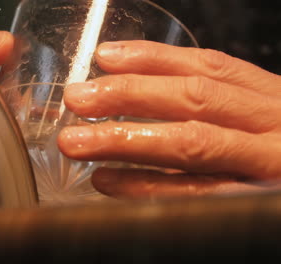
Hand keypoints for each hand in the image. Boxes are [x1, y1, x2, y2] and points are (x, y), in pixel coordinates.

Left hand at [57, 40, 280, 199]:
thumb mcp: (269, 118)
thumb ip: (226, 107)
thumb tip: (148, 90)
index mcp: (274, 98)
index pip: (210, 67)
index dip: (154, 59)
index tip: (106, 58)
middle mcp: (275, 125)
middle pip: (195, 99)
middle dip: (130, 95)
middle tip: (78, 98)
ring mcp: (270, 166)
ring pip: (192, 144)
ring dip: (126, 140)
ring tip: (77, 141)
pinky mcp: (258, 206)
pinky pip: (197, 196)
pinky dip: (147, 188)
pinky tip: (107, 183)